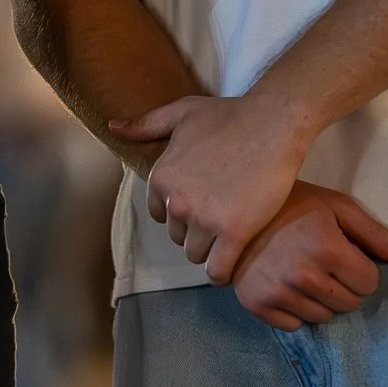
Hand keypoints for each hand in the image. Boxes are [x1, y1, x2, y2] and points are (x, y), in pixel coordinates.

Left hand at [112, 92, 313, 282]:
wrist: (273, 123)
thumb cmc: (229, 115)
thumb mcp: (181, 113)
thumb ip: (146, 125)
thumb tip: (114, 128)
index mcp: (161, 178)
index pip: (161, 214)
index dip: (180, 211)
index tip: (200, 203)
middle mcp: (177, 203)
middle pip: (178, 235)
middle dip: (195, 229)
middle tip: (219, 214)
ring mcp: (204, 220)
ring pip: (196, 254)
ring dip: (210, 249)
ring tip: (228, 236)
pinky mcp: (234, 233)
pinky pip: (218, 270)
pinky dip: (222, 273)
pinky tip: (231, 263)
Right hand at [231, 182, 387, 330]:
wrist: (234, 210)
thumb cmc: (291, 204)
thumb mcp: (336, 206)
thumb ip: (374, 233)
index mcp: (327, 249)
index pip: (369, 283)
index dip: (360, 268)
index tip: (343, 254)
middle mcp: (304, 277)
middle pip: (349, 304)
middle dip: (343, 286)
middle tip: (322, 263)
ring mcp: (278, 294)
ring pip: (324, 318)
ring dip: (321, 300)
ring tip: (303, 272)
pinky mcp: (257, 306)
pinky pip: (295, 325)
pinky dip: (295, 310)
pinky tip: (284, 285)